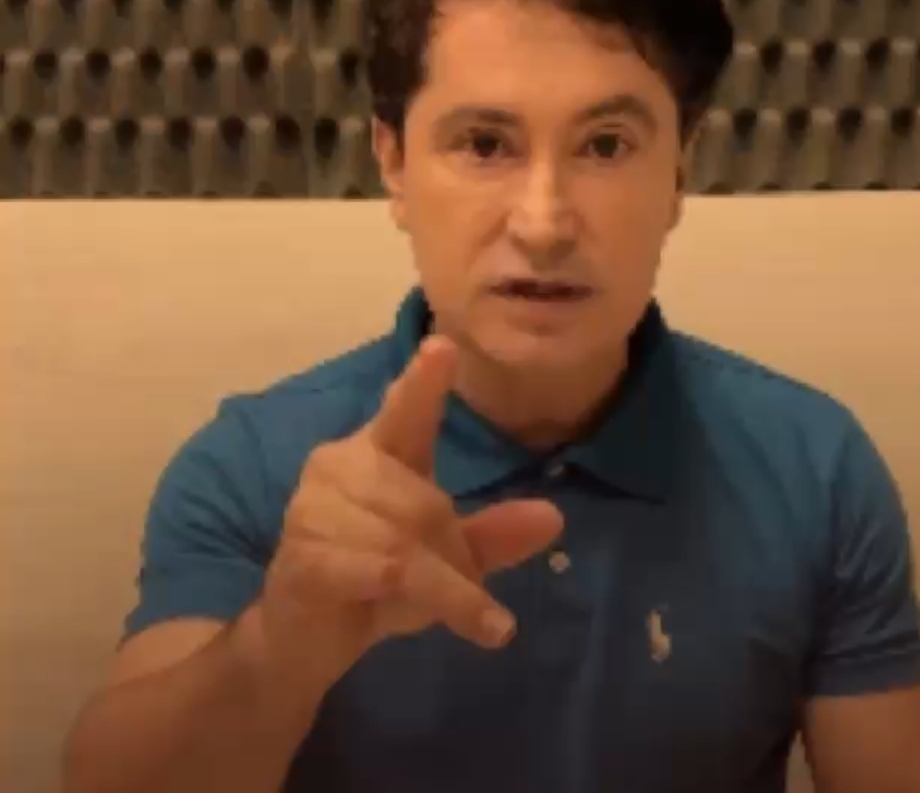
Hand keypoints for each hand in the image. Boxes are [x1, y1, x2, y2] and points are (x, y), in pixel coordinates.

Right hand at [255, 335, 563, 687]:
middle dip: (453, 553)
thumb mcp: (442, 560)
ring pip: (409, 541)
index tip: (444, 346)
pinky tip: (474, 626)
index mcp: (375, 452)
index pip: (404, 413)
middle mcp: (339, 466)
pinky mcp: (305, 555)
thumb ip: (491, 536)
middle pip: (426, 501)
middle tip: (461, 591)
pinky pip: (390, 572)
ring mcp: (313, 509)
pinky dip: (442, 602)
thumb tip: (554, 516)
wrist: (298, 639)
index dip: (423, 383)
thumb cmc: (372, 581)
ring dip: (445, 585)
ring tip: (444, 606)